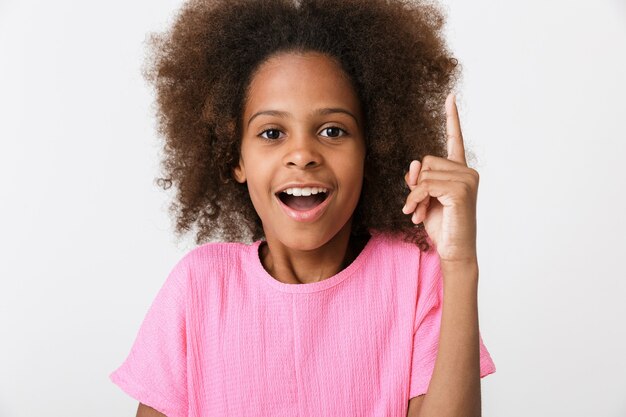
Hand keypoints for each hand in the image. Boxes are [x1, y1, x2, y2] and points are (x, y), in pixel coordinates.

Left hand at [402, 93, 478, 263]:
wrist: (453, 250)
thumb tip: (413, 165)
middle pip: (426, 161)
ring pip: (424, 174)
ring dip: (415, 197)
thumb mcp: (424, 198)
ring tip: (419, 214)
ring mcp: (466, 179)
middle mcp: (467, 171)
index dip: (452, 118)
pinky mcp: (460, 190)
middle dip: (416, 185)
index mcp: (459, 171)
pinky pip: (425, 186)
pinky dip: (416, 200)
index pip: (455, 140)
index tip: (450, 97)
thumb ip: (418, 179)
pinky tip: (418, 215)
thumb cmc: (441, 226)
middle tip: (417, 207)